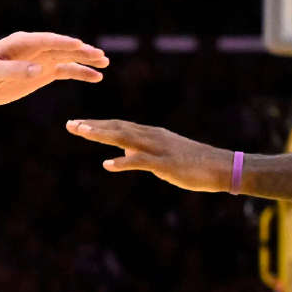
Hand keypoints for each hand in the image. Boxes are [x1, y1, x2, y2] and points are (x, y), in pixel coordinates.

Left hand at [0, 33, 107, 106]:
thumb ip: (14, 70)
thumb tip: (38, 70)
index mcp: (22, 42)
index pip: (47, 40)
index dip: (62, 43)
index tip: (79, 45)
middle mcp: (35, 48)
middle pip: (62, 47)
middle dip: (81, 51)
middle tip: (100, 56)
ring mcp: (40, 60)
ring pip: (68, 58)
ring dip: (85, 60)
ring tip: (104, 63)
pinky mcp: (41, 73)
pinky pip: (65, 71)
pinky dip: (80, 73)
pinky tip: (96, 77)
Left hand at [65, 120, 232, 191]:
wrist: (221, 167)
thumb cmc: (192, 164)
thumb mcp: (160, 158)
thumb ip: (140, 155)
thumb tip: (121, 155)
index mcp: (150, 135)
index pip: (118, 127)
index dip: (97, 125)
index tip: (77, 124)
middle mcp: (152, 137)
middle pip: (117, 129)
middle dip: (93, 126)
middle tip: (70, 124)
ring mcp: (158, 149)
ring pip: (125, 139)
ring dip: (102, 134)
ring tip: (82, 132)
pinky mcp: (165, 164)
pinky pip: (141, 162)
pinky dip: (123, 162)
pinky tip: (107, 164)